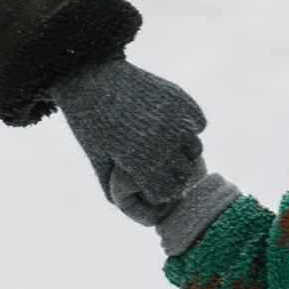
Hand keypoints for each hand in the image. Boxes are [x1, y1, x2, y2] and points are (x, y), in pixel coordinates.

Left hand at [52, 53, 207, 227]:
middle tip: (156, 164)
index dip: (156, 191)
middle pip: (184, 174)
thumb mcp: (98, 159)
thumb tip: (137, 213)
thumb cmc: (89, 122)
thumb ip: (114, 189)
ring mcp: (174, 116)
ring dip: (182, 150)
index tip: (146, 183)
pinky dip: (189, 126)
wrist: (90, 75)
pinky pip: (199, 124)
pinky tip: (170, 123)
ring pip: (195, 149)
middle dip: (171, 173)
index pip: (167, 192)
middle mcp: (162, 138)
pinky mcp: (181, 98)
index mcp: (138, 158)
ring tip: (162, 143)